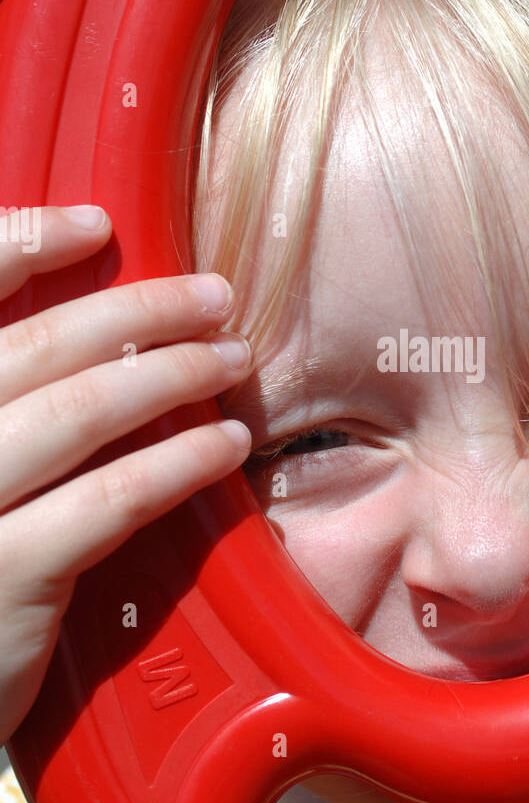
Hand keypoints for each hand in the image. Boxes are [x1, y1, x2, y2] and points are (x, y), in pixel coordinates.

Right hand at [0, 206, 253, 745]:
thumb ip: (10, 399)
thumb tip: (93, 333)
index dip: (20, 244)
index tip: (96, 225)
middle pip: (33, 348)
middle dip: (136, 311)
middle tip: (213, 296)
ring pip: (77, 413)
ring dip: (171, 376)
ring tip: (232, 359)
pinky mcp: (2, 577)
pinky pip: (106, 500)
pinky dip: (176, 463)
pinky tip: (225, 445)